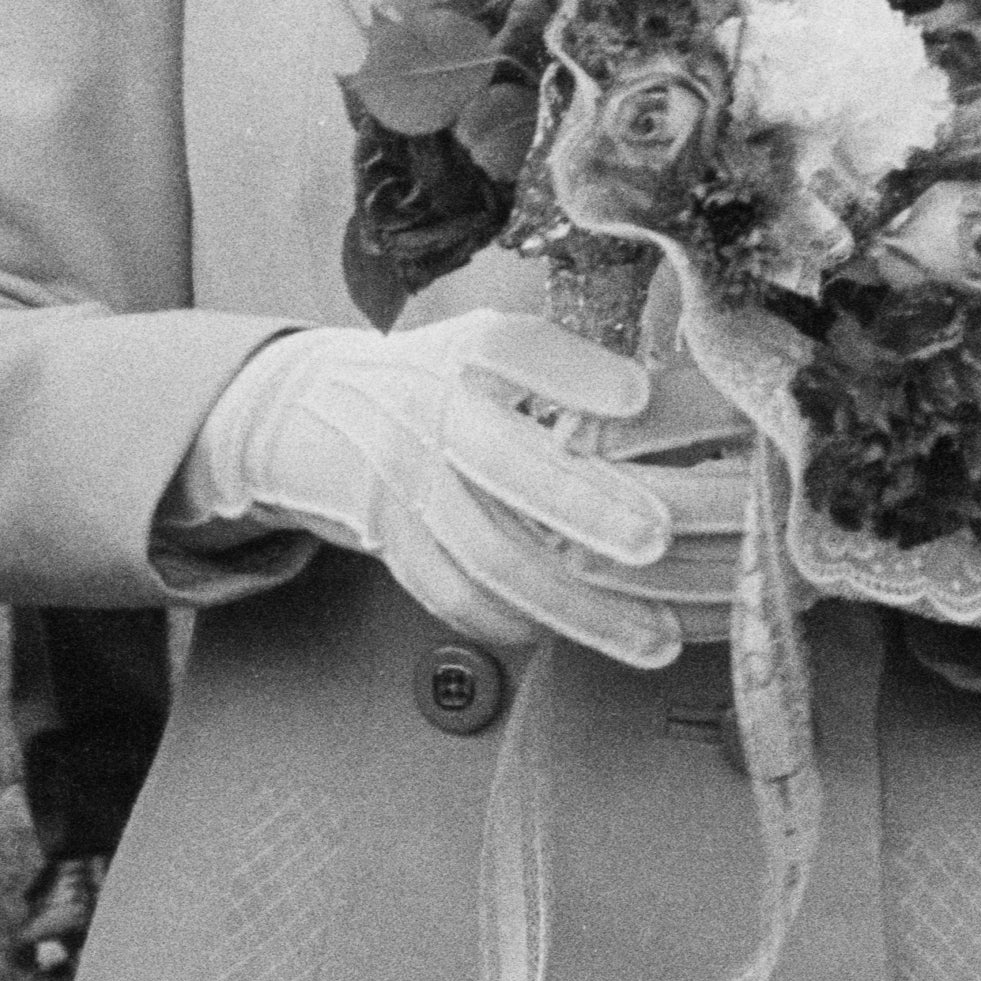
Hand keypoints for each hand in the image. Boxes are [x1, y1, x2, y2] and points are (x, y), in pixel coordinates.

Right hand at [184, 312, 702, 666]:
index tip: (638, 397)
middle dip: (585, 505)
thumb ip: (563, 366)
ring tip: (655, 636)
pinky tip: (573, 636)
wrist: (313, 410)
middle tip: (658, 538)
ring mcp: (403, 483)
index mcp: (463, 352)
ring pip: (489, 553)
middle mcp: (427, 411)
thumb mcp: (487, 344)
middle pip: (505, 461)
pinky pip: (454, 595)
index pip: (512, 351)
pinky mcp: (390, 541)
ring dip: (575, 603)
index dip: (574, 374)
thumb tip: (667, 402)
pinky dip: (514, 621)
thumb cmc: (436, 377)